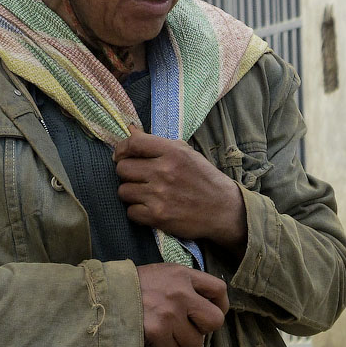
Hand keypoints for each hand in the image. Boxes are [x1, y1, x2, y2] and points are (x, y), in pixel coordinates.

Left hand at [114, 125, 247, 248]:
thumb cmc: (204, 179)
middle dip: (127, 173)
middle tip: (139, 178)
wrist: (224, 210)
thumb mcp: (186, 153)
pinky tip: (150, 208)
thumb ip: (157, 143)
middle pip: (122, 169)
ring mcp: (160, 195)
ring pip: (123, 191)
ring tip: (146, 194)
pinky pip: (131, 212)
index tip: (121, 155)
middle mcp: (164, 171)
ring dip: (132, 193)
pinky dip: (138, 211)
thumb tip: (130, 130)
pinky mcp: (158, 216)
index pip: (133, 143)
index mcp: (172, 152)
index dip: (121, 149)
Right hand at [137, 263, 227, 346]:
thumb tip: (208, 306)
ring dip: (182, 340)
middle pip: (215, 320)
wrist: (104, 295)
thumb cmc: (135, 285)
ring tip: (167, 331)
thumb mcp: (164, 273)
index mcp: (183, 274)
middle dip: (204, 328)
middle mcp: (180, 293)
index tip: (213, 311)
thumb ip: (186, 284)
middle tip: (190, 326)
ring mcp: (169, 314)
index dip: (221, 304)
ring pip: (194, 341)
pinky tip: (155, 336)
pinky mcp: (157, 332)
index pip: (219, 289)